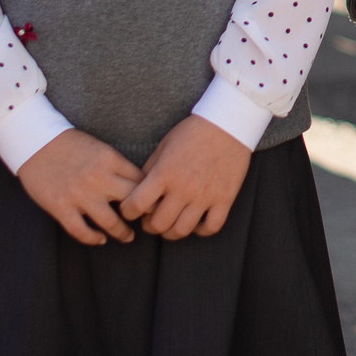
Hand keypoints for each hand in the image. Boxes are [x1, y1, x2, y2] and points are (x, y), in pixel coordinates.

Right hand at [15, 128, 142, 245]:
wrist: (35, 142)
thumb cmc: (69, 144)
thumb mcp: (100, 148)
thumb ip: (116, 165)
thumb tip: (138, 183)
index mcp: (110, 160)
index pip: (142, 181)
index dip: (152, 193)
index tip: (154, 202)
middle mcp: (99, 178)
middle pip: (133, 201)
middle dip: (143, 214)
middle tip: (146, 221)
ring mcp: (80, 195)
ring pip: (111, 222)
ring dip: (123, 233)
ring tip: (128, 236)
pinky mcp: (61, 207)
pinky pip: (81, 231)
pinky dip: (93, 239)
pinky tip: (100, 239)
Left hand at [119, 114, 250, 238]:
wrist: (228, 123)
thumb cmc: (193, 132)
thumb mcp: (165, 145)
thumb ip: (150, 169)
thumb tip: (138, 190)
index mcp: (165, 173)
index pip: (136, 205)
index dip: (127, 212)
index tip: (130, 209)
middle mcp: (184, 188)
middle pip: (158, 224)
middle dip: (148, 226)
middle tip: (149, 220)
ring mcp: (205, 196)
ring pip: (182, 231)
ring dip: (171, 232)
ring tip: (170, 224)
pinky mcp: (225, 199)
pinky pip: (211, 227)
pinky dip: (201, 230)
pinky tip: (196, 222)